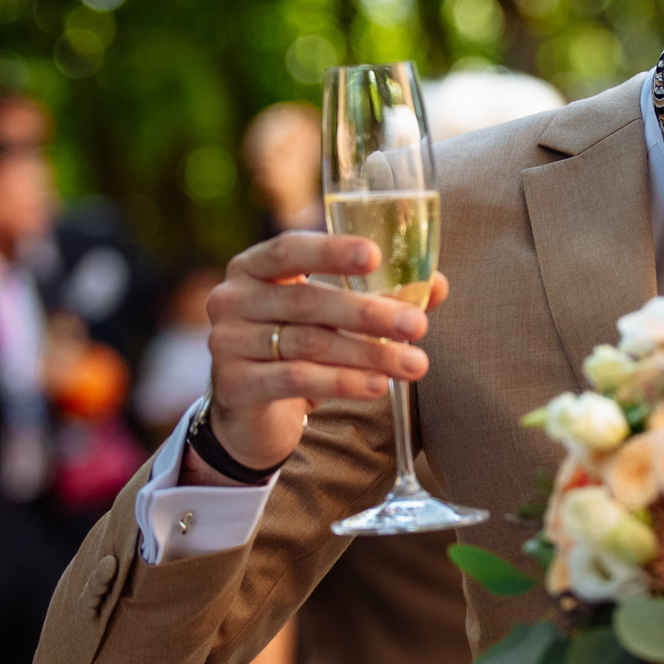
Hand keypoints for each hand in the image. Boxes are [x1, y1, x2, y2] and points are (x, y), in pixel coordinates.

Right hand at [197, 232, 446, 473]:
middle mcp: (232, 299)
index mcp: (253, 267)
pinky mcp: (234, 384)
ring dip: (368, 353)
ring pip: (308, 343)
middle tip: (417, 325)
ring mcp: (227, 341)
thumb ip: (379, 297)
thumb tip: (436, 284)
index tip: (375, 256)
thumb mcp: (335, 319)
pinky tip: (377, 385)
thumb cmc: (296, 350)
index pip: (291, 249)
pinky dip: (342, 382)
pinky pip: (296, 378)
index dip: (332, 251)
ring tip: (413, 364)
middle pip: (307, 300)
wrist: (253, 414)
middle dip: (369, 313)